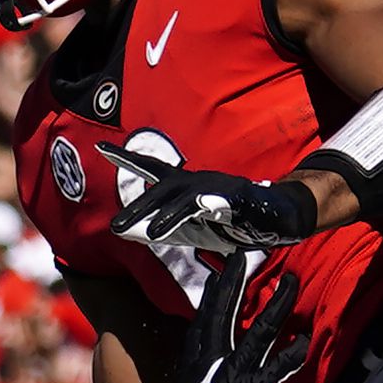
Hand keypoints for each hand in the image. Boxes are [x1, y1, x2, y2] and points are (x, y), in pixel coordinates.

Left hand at [116, 155, 320, 257]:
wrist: (281, 215)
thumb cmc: (237, 219)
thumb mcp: (197, 227)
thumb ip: (171, 228)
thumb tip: (138, 232)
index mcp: (187, 186)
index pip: (152, 169)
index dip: (127, 158)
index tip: (101, 149)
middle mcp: (198, 182)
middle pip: (162, 189)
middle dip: (138, 206)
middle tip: (114, 227)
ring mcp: (216, 188)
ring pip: (184, 199)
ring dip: (162, 215)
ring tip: (144, 233)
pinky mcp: (235, 198)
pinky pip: (210, 206)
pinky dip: (193, 213)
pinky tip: (178, 224)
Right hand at [178, 240, 314, 382]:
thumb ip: (202, 381)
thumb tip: (211, 368)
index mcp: (193, 367)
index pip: (202, 322)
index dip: (211, 296)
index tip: (218, 275)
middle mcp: (210, 366)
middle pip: (223, 314)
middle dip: (233, 283)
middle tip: (241, 257)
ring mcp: (234, 376)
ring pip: (258, 331)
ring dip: (277, 304)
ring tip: (289, 281)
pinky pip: (279, 366)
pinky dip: (293, 353)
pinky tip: (304, 339)